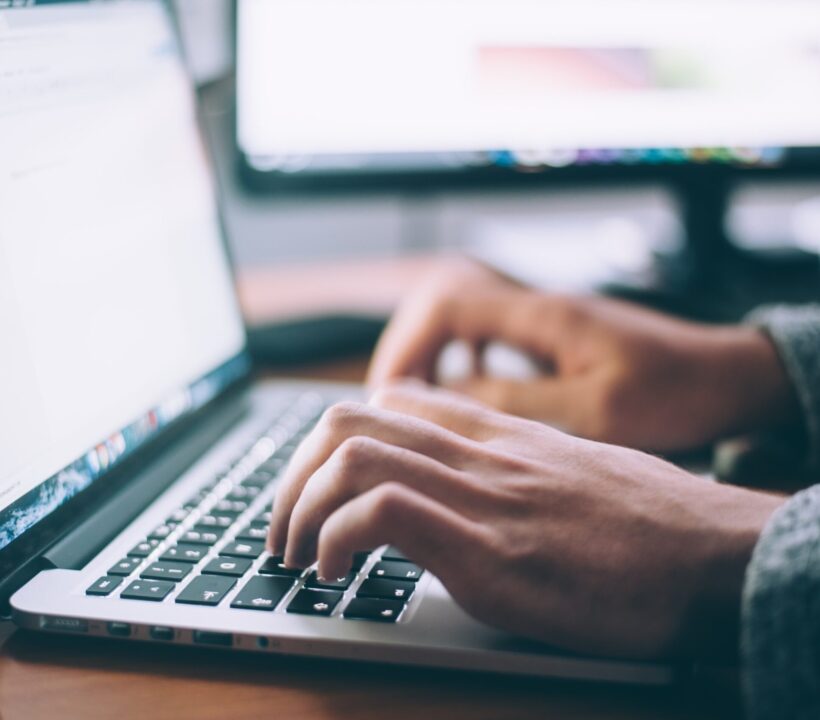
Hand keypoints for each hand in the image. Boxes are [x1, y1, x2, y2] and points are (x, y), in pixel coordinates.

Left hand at [268, 382, 782, 658]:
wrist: (715, 554)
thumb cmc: (649, 524)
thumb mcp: (571, 471)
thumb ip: (512, 467)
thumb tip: (469, 487)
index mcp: (496, 435)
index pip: (390, 401)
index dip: (332, 439)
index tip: (316, 485)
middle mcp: (479, 453)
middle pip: (349, 419)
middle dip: (292, 474)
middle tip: (284, 527)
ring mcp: (481, 496)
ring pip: (351, 455)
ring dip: (299, 507)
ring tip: (296, 555)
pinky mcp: (489, 551)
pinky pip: (381, 512)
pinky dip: (336, 538)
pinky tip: (335, 574)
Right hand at [367, 257, 796, 451]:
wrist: (726, 376)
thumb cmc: (674, 392)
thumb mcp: (595, 411)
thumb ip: (518, 401)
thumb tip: (448, 396)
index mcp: (544, 315)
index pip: (448, 304)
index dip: (407, 344)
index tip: (390, 392)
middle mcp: (536, 306)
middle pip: (442, 300)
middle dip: (407, 346)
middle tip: (390, 399)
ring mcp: (543, 317)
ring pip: (460, 315)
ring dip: (429, 351)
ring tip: (414, 397)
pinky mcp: (552, 334)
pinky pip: (485, 332)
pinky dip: (459, 355)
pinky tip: (460, 387)